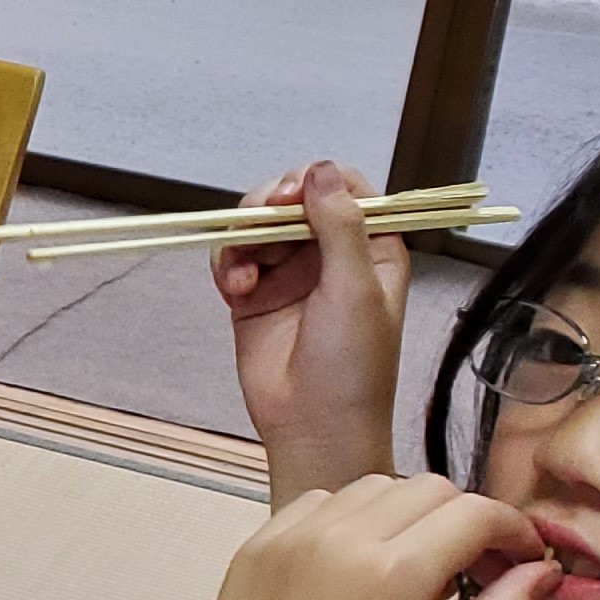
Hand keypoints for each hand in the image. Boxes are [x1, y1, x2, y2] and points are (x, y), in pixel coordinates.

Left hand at [165, 474, 551, 599]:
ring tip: (417, 570)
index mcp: (392, 570)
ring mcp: (291, 534)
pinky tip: (360, 566)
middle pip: (429, 488)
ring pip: (374, 487)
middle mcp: (340, 536)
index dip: (514, 529)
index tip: (524, 557)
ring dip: (409, 514)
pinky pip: (321, 503)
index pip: (475, 513)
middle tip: (476, 566)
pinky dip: (353, 518)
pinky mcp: (257, 543)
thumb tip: (543, 572)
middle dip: (466, 518)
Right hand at [221, 160, 408, 488]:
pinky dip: (227, 264)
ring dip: (243, 238)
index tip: (292, 196)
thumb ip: (340, 226)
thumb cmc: (352, 369)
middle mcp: (331, 256)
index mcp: (372, 249)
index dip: (315, 182)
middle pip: (293, 199)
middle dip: (270, 205)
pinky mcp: (254, 295)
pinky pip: (233, 257)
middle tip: (259, 218)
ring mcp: (290, 274)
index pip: (345, 189)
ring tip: (243, 273)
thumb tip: (321, 171)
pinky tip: (236, 288)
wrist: (314, 428)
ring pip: (258, 226)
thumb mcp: (356, 289)